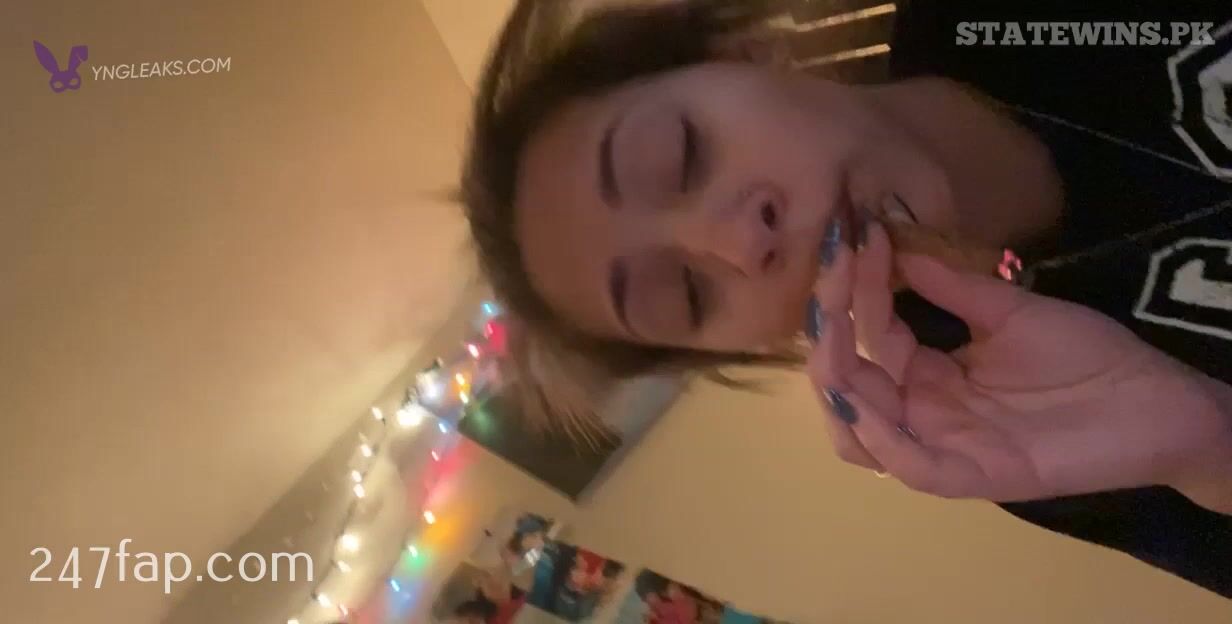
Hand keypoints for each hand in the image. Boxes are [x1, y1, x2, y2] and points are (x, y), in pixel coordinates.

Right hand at [807, 220, 1231, 505]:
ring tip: (833, 340)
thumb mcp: (1010, 310)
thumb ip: (953, 286)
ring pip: (861, 436)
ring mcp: (945, 445)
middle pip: (849, 387)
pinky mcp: (975, 473)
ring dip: (838, 391)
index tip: (854, 238)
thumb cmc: (1087, 356)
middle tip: (830, 285)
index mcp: (928, 374)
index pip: (869, 337)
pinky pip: (912, 467)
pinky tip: (865, 396)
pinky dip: (880, 438)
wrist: (1155, 400)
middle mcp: (924, 411)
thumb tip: (899, 243)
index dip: (854, 292)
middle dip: (827, 339)